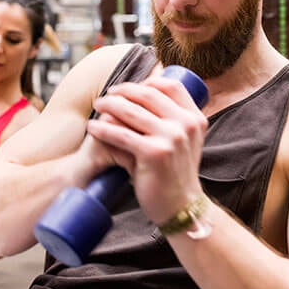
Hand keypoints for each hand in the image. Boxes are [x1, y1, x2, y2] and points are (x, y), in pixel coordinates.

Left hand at [85, 77, 207, 224]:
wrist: (181, 207)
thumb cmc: (175, 173)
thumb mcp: (184, 141)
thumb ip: (173, 120)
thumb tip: (146, 94)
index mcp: (195, 118)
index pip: (171, 85)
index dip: (148, 81)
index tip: (129, 88)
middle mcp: (186, 124)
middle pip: (148, 94)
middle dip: (123, 91)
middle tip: (107, 94)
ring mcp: (172, 138)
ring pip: (132, 111)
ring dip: (110, 105)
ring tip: (98, 106)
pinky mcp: (155, 153)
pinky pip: (122, 134)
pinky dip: (104, 129)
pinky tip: (93, 127)